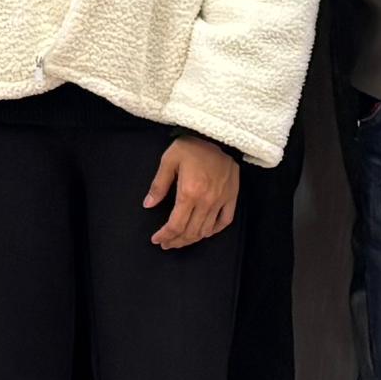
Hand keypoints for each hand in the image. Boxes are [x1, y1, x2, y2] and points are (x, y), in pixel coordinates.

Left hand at [144, 131, 240, 248]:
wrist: (218, 135)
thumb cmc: (191, 146)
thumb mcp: (169, 160)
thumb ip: (158, 185)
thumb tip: (148, 204)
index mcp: (189, 193)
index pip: (176, 224)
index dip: (165, 235)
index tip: (157, 239)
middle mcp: (206, 201)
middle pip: (190, 232)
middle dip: (176, 241)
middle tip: (166, 243)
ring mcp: (221, 200)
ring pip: (206, 230)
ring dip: (192, 239)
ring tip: (181, 240)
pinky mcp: (232, 197)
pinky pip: (225, 221)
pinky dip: (214, 230)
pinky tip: (205, 232)